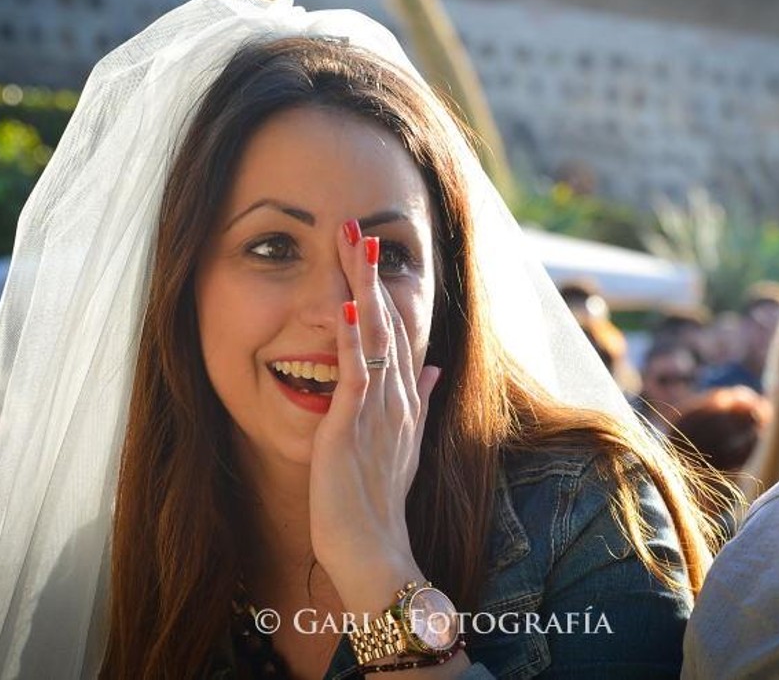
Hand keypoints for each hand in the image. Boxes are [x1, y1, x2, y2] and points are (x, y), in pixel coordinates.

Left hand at [308, 221, 440, 613]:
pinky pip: (357, 372)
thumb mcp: (403, 444)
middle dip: (373, 273)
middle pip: (390, 321)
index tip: (372, 253)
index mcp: (406, 400)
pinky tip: (346, 304)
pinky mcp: (354, 427)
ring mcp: (380, 410)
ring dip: (364, 286)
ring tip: (352, 242)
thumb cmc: (379, 501)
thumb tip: (432, 367)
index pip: (399, 332)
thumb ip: (419, 401)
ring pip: (375, 335)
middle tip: (357, 227)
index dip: (386, 290)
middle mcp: (398, 398)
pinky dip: (352, 336)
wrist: (374, 551)